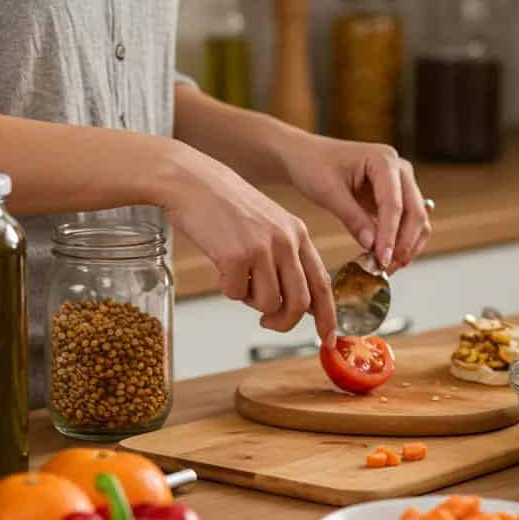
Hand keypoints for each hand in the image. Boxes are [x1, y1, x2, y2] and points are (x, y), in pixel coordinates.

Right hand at [160, 143, 336, 343]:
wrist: (190, 181)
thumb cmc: (224, 205)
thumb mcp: (268, 225)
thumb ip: (286, 258)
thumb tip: (296, 302)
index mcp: (298, 233)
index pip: (323, 283)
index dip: (327, 316)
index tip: (328, 338)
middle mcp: (287, 240)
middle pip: (301, 302)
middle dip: (285, 322)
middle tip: (268, 323)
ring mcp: (263, 248)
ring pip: (269, 303)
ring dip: (251, 301)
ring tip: (237, 277)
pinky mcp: (237, 255)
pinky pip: (237, 294)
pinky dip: (227, 288)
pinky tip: (221, 266)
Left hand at [284, 136, 431, 271]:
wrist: (307, 156)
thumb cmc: (314, 165)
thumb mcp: (328, 192)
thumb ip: (353, 218)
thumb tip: (373, 246)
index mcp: (383, 160)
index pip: (394, 204)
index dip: (389, 235)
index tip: (382, 259)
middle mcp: (399, 170)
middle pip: (415, 212)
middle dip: (403, 244)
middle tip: (386, 268)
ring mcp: (401, 183)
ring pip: (417, 219)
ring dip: (407, 246)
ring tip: (387, 267)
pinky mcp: (397, 197)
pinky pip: (407, 222)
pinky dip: (401, 241)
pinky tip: (387, 257)